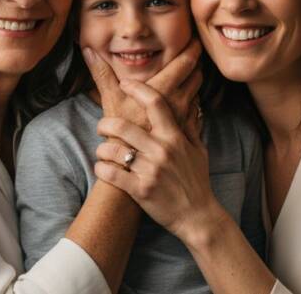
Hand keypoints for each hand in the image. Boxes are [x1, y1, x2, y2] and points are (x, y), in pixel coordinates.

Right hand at [83, 39, 202, 131]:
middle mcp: (180, 101)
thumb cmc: (121, 133)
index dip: (192, 47)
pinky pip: (196, 110)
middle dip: (195, 63)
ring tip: (186, 75)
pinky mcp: (187, 131)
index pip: (187, 61)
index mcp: (164, 89)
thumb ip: (101, 73)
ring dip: (193, 82)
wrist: (135, 166)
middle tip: (190, 53)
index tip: (192, 38)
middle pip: (196, 74)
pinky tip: (183, 101)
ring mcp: (186, 118)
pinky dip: (192, 101)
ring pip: (197, 92)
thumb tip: (87, 49)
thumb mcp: (110, 99)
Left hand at [93, 80, 223, 240]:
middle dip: (105, 124)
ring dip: (102, 150)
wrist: (198, 216)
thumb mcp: (198, 150)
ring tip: (103, 152)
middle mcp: (161, 151)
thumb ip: (190, 126)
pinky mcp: (139, 190)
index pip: (155, 103)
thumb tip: (190, 102)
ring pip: (112, 150)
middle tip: (102, 127)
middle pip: (123, 126)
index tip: (125, 83)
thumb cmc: (196, 181)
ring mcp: (149, 171)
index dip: (137, 89)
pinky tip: (102, 168)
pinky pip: (110, 173)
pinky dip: (101, 169)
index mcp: (174, 137)